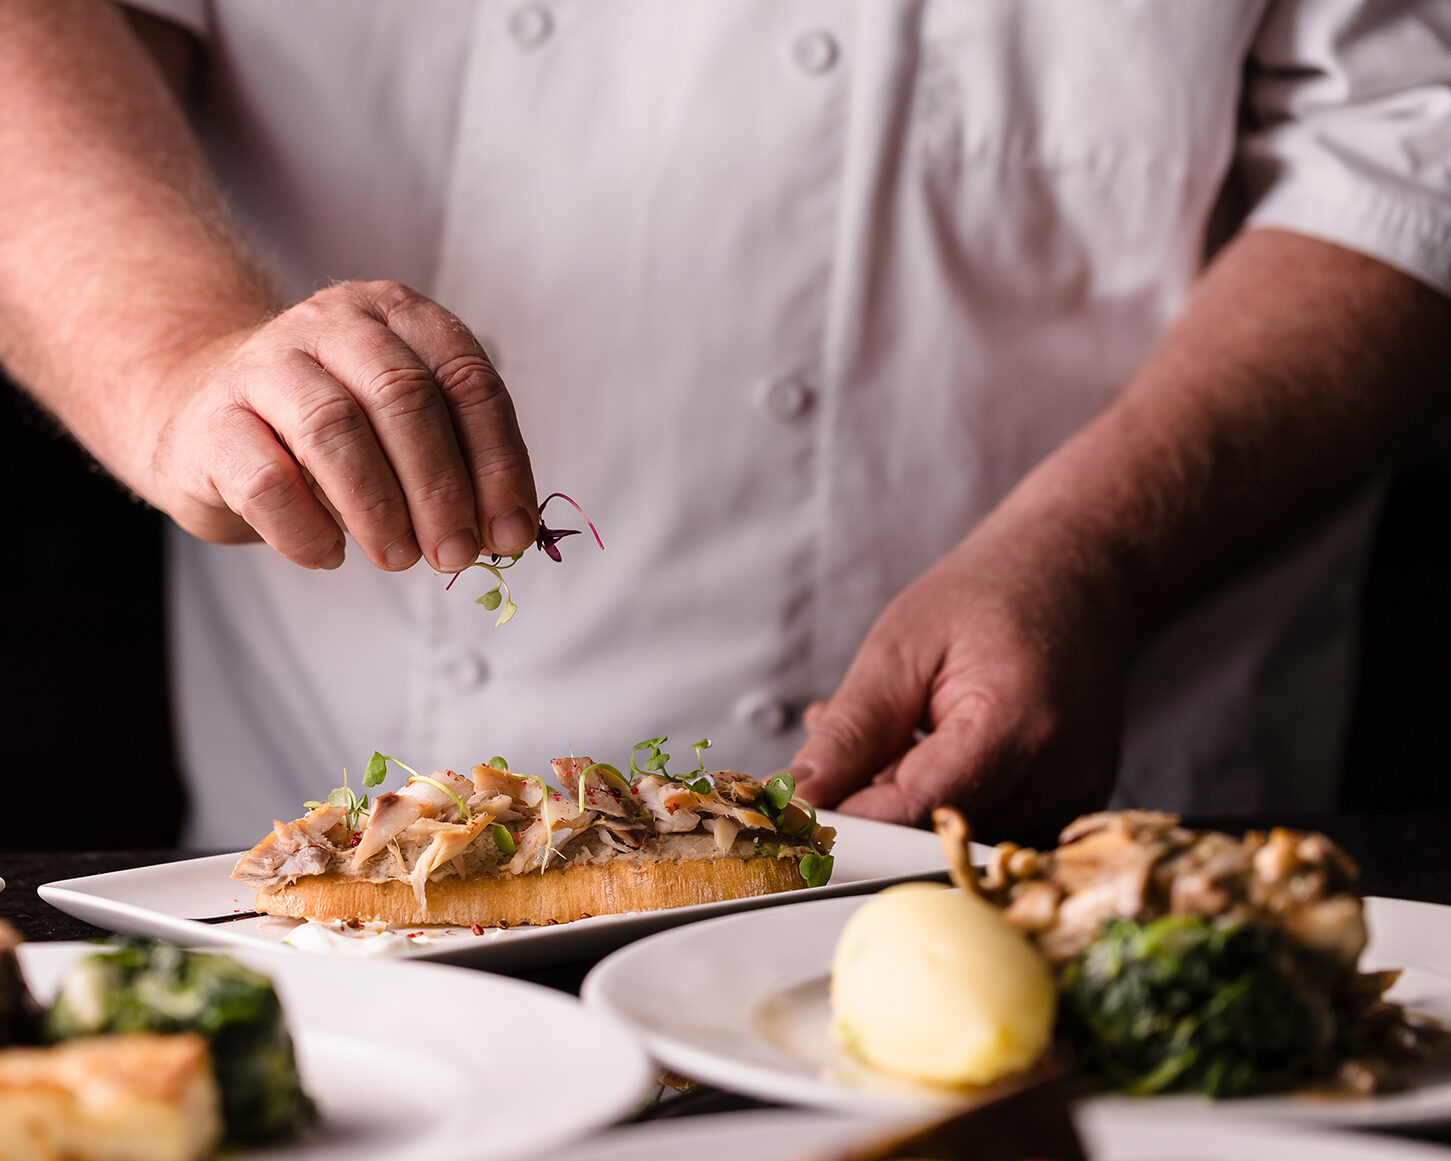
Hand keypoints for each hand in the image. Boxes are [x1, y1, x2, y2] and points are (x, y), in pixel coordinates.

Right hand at [147, 280, 536, 570]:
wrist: (206, 414)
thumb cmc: (332, 431)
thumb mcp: (405, 430)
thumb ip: (458, 467)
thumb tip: (506, 534)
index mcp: (397, 315)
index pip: (467, 380)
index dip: (498, 462)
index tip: (511, 532)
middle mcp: (330, 323)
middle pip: (403, 397)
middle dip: (442, 488)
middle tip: (456, 554)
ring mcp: (263, 365)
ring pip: (333, 430)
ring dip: (381, 510)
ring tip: (400, 558)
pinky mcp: (211, 424)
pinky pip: (267, 482)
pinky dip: (309, 530)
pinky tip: (330, 554)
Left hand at [791, 528, 1127, 842]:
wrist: (1078, 576)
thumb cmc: (991, 595)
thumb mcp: (900, 647)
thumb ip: (851, 734)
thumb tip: (798, 798)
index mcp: (1013, 727)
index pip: (915, 812)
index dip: (849, 822)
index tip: (798, 813)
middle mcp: (1058, 777)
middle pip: (937, 839)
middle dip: (873, 814)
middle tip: (837, 762)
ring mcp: (1074, 799)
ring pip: (960, 844)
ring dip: (906, 810)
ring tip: (891, 740)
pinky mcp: (1072, 808)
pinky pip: (990, 834)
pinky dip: (944, 807)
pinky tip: (927, 756)